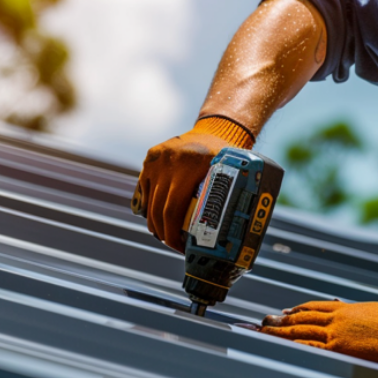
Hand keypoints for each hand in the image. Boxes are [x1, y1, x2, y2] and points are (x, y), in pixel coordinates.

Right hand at [134, 117, 251, 252]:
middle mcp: (169, 160)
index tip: (181, 248)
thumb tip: (232, 239)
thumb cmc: (229, 158)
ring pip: (149, 201)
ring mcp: (157, 159)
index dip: (174, 235)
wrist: (218, 128)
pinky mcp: (150, 158)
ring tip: (166, 235)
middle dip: (164, 233)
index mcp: (191, 165)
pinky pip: (145, 190)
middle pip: (158, 210)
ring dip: (155, 223)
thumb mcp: (231, 175)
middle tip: (174, 246)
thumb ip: (228, 199)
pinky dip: (150, 206)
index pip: (173, 210)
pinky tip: (158, 218)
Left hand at [260, 300, 377, 374]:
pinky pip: (309, 346)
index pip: (316, 307)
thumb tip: (359, 319)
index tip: (286, 311)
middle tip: (264, 319)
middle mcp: (338, 318)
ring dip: (279, 329)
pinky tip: (280, 344)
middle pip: (302, 317)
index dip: (299, 310)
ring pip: (300, 329)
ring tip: (263, 328)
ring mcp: (336, 333)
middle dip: (281, 319)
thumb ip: (362, 317)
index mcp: (348, 310)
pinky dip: (292, 344)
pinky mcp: (339, 348)